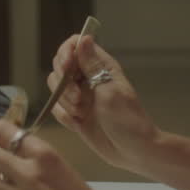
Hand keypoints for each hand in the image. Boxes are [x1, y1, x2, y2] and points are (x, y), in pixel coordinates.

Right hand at [48, 35, 157, 171]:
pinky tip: (78, 123)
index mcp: (101, 66)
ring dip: (63, 100)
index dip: (65, 53)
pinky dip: (63, 115)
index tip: (66, 69)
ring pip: (56, 87)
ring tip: (81, 113)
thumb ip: (92, 66)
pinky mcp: (74, 113)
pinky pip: (57, 108)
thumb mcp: (109, 91)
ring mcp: (80, 95)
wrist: (133, 151)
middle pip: (60, 65)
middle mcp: (88, 77)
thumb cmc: (128, 120)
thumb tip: (84, 38)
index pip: (75, 45)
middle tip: (78, 98)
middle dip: (63, 82)